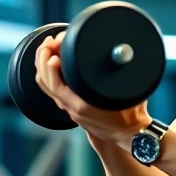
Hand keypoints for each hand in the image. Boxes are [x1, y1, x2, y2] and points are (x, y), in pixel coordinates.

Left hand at [34, 32, 150, 145]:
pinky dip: (50, 74)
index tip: (55, 45)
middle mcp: (72, 108)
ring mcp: (71, 109)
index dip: (50, 63)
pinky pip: (54, 89)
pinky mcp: (74, 107)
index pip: (54, 84)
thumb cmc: (132, 115)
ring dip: (44, 65)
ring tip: (50, 46)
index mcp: (82, 105)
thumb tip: (121, 51)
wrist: (131, 134)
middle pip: (45, 82)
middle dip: (43, 58)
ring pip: (47, 86)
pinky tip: (55, 62)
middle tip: (50, 41)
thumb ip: (123, 74)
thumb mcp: (129, 92)